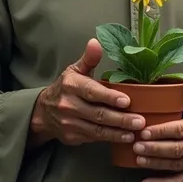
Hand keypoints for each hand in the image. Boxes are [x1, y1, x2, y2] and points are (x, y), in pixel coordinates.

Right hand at [29, 38, 145, 145]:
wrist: (43, 112)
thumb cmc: (65, 88)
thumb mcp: (74, 70)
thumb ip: (88, 58)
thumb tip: (95, 42)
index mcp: (71, 85)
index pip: (92, 92)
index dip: (110, 97)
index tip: (127, 101)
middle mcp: (69, 105)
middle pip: (98, 114)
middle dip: (120, 119)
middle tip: (140, 121)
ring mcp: (70, 123)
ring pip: (97, 130)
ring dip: (117, 133)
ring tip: (134, 133)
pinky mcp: (72, 137)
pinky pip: (94, 139)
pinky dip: (110, 139)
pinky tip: (124, 138)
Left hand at [133, 88, 182, 181]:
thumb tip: (171, 90)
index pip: (180, 130)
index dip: (161, 132)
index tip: (144, 131)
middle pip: (176, 149)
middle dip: (154, 148)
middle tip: (136, 145)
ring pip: (175, 165)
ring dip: (155, 163)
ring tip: (138, 159)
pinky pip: (179, 181)